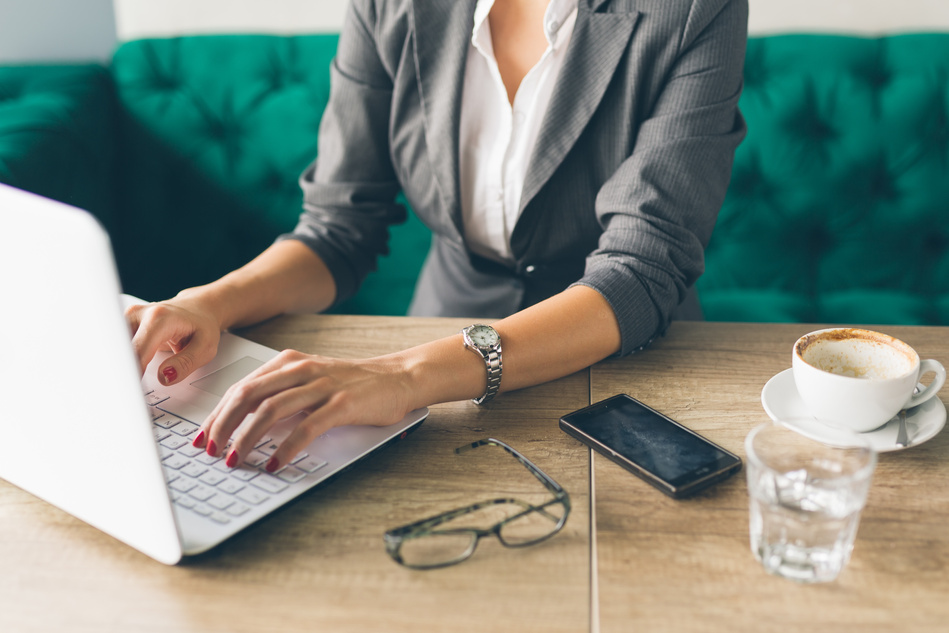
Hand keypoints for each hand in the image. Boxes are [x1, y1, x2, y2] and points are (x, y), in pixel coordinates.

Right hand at [126, 295, 221, 385]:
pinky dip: (121, 361)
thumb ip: (184, 364)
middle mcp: (139, 314)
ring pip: (114, 348)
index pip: (136, 352)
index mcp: (159, 318)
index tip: (132, 391)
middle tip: (128, 392)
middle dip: (121, 372)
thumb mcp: (205, 347)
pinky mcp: (123, 324)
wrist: (198, 309)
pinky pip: (117, 346)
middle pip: (119, 349)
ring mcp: (128, 317)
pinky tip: (128, 372)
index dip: (131, 374)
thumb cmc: (202, 326)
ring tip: (127, 385)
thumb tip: (164, 376)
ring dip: (120, 367)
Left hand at [192, 349, 414, 471]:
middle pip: (248, 396)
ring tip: (235, 460)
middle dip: (223, 426)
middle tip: (211, 451)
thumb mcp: (311, 380)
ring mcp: (322, 386)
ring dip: (247, 438)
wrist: (399, 377)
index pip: (241, 387)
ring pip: (270, 410)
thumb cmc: (354, 384)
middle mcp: (301, 370)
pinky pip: (306, 428)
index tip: (202, 438)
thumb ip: (281, 393)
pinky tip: (275, 463)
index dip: (216, 414)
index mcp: (289, 363)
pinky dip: (286, 448)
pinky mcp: (342, 404)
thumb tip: (242, 424)